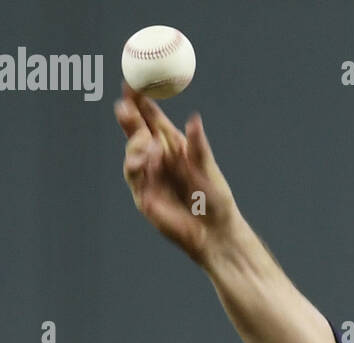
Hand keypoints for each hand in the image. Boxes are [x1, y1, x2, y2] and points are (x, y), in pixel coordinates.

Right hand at [115, 82, 237, 266]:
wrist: (214, 233)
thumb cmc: (216, 200)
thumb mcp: (208, 169)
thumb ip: (198, 146)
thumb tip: (195, 119)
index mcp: (174, 145)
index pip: (152, 117)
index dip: (141, 100)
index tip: (132, 84)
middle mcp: (157, 156)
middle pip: (136, 129)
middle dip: (129, 115)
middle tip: (124, 103)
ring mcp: (148, 174)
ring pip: (132, 149)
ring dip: (135, 141)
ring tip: (148, 142)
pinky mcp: (142, 193)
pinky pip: (133, 173)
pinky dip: (137, 163)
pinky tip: (147, 160)